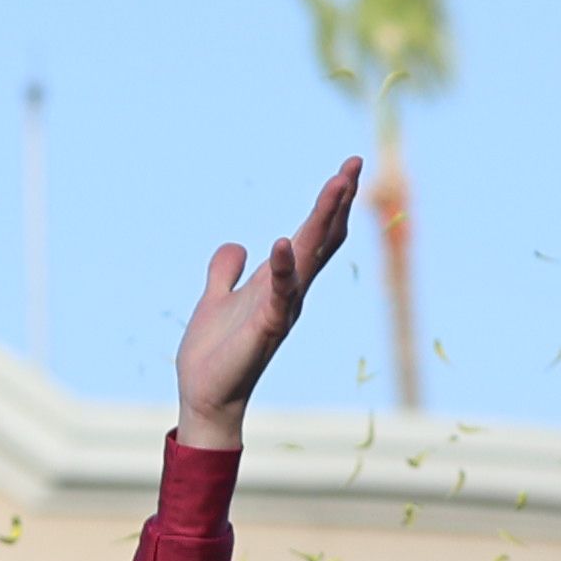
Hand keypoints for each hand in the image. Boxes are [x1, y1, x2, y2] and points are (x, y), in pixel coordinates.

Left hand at [170, 162, 363, 450]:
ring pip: (310, 256)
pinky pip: (279, 293)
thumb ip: (225, 271)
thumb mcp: (216, 299)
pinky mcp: (266, 328)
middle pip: (322, 238)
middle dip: (338, 201)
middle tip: (354, 163)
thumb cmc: (215, 355)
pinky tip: (281, 241)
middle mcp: (290, 292)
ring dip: (324, 219)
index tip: (347, 169)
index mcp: (280, 282)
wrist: (206, 396)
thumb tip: (236, 246)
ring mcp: (282, 309)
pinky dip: (282, 267)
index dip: (329, 204)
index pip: (312, 235)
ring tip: (338, 183)